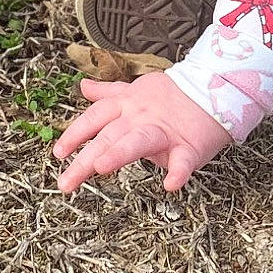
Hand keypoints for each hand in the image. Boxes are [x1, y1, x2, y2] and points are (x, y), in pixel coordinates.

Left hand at [53, 71, 231, 193]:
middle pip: (108, 137)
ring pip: (139, 141)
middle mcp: (140, 119)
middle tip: (66, 182)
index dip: (74, 134)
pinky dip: (178, 172)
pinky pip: (183, 161)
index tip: (58, 153)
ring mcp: (164, 132)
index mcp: (127, 106)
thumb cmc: (172, 96)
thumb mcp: (135, 89)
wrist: (214, 91)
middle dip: (85, 158)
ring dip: (120, 153)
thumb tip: (84, 88)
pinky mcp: (188, 147)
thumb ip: (108, 93)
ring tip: (102, 167)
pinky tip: (170, 184)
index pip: (94, 118)